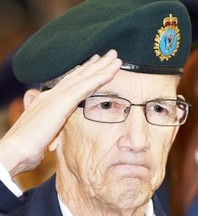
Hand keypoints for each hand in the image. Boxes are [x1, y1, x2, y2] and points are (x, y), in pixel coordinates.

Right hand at [0, 49, 121, 176]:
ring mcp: (57, 96)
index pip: (70, 82)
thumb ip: (53, 128)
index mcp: (49, 100)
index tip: (95, 63)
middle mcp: (53, 94)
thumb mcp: (44, 133)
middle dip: (97, 63)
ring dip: (102, 67)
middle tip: (111, 54)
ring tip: (116, 57)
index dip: (84, 71)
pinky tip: (111, 72)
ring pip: (85, 77)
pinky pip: (86, 88)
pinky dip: (99, 79)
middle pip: (79, 75)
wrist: (14, 151)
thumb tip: (55, 135)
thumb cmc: (27, 146)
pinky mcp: (61, 103)